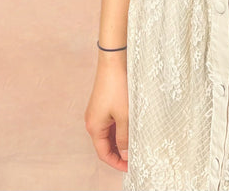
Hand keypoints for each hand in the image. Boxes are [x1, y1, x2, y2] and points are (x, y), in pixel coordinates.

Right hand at [84, 53, 128, 172]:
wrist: (113, 61)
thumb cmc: (118, 87)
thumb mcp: (124, 116)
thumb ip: (124, 137)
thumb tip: (125, 154)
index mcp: (94, 127)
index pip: (103, 153)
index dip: (116, 162)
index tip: (130, 167)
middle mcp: (92, 121)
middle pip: (105, 144)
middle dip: (119, 152)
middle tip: (135, 157)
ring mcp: (97, 112)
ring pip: (108, 133)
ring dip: (120, 140)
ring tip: (135, 143)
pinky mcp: (102, 104)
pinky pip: (110, 122)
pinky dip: (119, 129)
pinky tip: (131, 128)